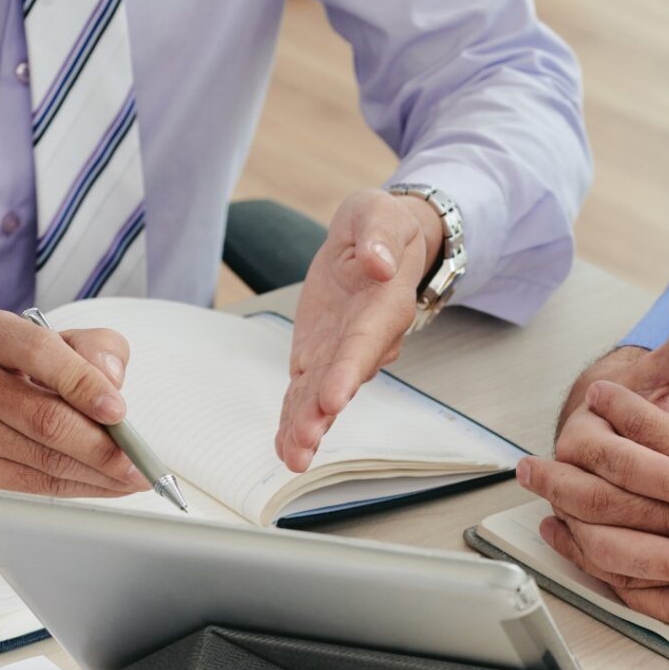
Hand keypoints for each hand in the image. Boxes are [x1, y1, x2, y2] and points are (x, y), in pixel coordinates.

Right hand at [0, 309, 148, 499]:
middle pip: (45, 419)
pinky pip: (32, 487)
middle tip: (138, 462)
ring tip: (131, 477)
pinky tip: (105, 485)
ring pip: (43, 460)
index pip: (40, 353)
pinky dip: (78, 489)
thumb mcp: (69, 347)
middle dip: (102, 447)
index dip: (84, 384)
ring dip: (98, 475)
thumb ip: (98, 350)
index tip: (118, 412)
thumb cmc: (33, 374)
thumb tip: (111, 379)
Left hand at [275, 188, 442, 471]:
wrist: (378, 244)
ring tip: (292, 455)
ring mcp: (340, 354)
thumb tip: (377, 262)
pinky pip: (305, 393)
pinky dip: (294, 419)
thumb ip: (380, 235)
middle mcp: (364, 341)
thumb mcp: (381, 213)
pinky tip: (285, 447)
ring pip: (321, 396)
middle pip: (341, 382)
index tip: (332, 398)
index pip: (364, 343)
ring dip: (306, 426)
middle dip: (322, 414)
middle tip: (304, 442)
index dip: (347, 372)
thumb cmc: (383, 228)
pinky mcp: (319, 358)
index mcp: (383, 306)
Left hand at [528, 287, 668, 629]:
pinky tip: (583, 551)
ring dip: (571, 518)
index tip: (598, 393)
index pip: (650, 434)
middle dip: (568, 469)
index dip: (619, 408)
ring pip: (619, 543)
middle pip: (615, 492)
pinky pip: (646, 591)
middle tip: (529, 458)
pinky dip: (606, 570)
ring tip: (540, 500)